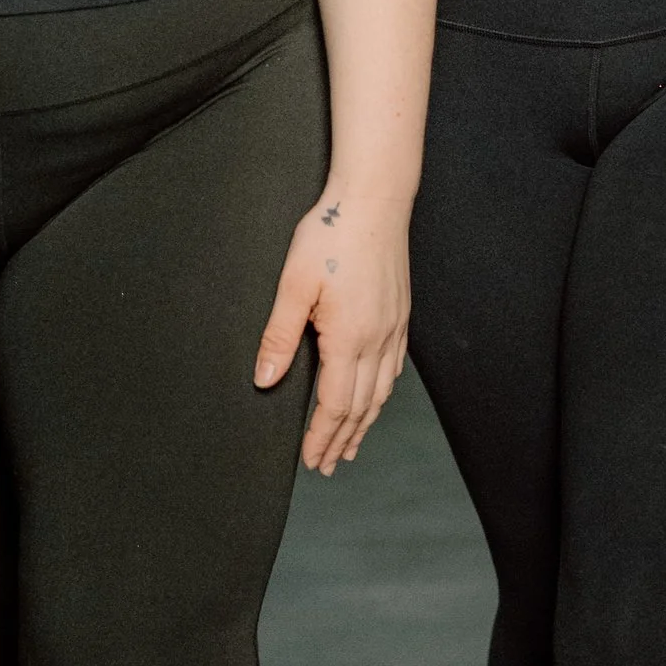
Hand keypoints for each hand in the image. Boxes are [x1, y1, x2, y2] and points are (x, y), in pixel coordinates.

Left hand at [256, 183, 411, 473]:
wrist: (375, 199)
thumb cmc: (331, 235)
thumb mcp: (294, 285)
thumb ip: (279, 336)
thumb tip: (264, 380)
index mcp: (349, 337)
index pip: (335, 404)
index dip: (323, 436)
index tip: (312, 460)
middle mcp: (378, 339)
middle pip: (361, 406)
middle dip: (343, 439)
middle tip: (329, 466)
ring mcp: (394, 327)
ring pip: (381, 391)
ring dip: (365, 423)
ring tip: (352, 446)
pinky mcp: (400, 314)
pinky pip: (394, 368)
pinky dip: (382, 394)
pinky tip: (375, 398)